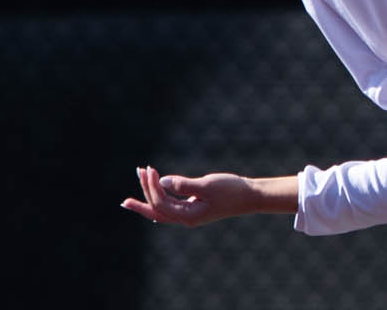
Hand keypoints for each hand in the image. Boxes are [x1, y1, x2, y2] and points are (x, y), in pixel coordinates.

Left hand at [120, 165, 288, 227]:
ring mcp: (189, 215)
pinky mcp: (193, 208)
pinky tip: (154, 191)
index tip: (150, 169)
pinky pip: (170, 205)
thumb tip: (163, 180)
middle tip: (138, 171)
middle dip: (144, 192)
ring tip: (141, 175)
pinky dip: (160, 196)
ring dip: (150, 192)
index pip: (161, 204)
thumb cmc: (230, 190)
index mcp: (188, 216)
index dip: (152, 187)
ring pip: (162, 207)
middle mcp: (186, 219)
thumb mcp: (207, 186)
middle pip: (157, 209)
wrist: (249, 196)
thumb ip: (184, 184)